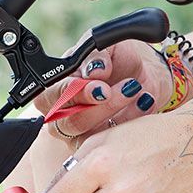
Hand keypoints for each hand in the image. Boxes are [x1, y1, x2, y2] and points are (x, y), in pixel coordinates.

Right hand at [34, 38, 173, 140]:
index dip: (73, 93)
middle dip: (96, 108)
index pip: (50, 97)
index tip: (100, 87)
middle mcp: (60, 114)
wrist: (142, 72)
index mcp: (53, 89)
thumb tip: (93, 71)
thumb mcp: (106, 47)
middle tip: (121, 89)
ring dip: (115, 112)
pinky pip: (111, 142)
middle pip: (68, 122)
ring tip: (134, 89)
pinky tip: (143, 101)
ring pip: (88, 135)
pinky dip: (131, 120)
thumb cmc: (116, 59)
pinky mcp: (98, 145)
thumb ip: (96, 55)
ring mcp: (78, 134)